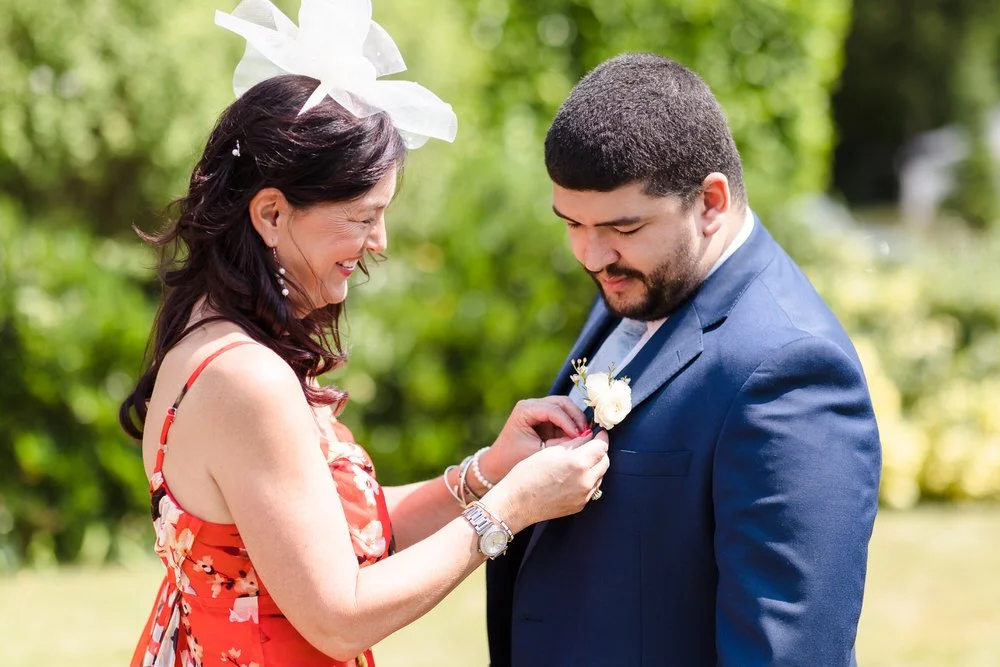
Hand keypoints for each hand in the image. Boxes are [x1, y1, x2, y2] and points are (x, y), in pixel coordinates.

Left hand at [481, 396, 589, 483]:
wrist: (497, 465)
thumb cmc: (513, 460)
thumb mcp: (537, 453)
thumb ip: (560, 445)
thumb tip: (584, 439)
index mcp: (525, 410)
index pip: (553, 410)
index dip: (569, 423)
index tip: (580, 437)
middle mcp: (531, 404)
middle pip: (562, 403)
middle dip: (576, 418)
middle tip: (587, 435)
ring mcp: (538, 409)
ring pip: (565, 407)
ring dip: (576, 420)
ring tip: (585, 437)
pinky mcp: (544, 417)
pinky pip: (563, 416)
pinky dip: (572, 424)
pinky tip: (580, 437)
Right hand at [484, 431, 609, 532]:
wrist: (517, 502)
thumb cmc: (529, 473)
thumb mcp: (551, 450)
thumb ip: (575, 443)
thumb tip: (589, 437)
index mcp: (578, 463)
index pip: (602, 446)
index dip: (601, 437)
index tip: (598, 433)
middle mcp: (585, 481)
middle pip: (605, 461)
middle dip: (599, 452)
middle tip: (590, 445)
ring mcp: (584, 496)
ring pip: (599, 475)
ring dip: (594, 466)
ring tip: (579, 461)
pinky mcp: (580, 505)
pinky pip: (591, 489)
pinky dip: (587, 480)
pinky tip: (572, 476)